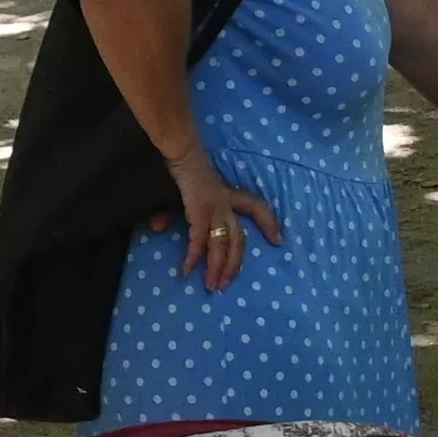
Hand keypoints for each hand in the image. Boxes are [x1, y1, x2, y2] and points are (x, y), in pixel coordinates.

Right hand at [145, 152, 285, 290]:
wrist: (178, 151)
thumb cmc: (180, 167)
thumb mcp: (179, 191)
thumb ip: (170, 212)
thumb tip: (157, 227)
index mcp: (226, 195)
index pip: (256, 208)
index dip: (269, 223)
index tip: (279, 240)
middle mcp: (225, 203)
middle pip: (238, 238)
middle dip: (234, 263)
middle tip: (227, 283)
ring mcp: (215, 207)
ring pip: (223, 244)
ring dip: (217, 267)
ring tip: (212, 286)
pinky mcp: (200, 209)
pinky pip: (200, 239)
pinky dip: (195, 255)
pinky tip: (188, 269)